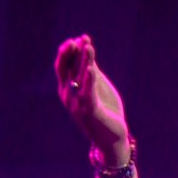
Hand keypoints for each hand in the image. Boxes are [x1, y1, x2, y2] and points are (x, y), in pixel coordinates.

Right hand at [54, 34, 129, 162]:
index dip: (70, 51)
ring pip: (78, 78)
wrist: (112, 139)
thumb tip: (86, 49)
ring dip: (83, 62)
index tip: (80, 38)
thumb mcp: (98, 87)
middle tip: (77, 40)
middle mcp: (68, 96)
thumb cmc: (106, 112)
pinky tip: (91, 69)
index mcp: (68, 89)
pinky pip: (88, 94)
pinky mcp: (90, 112)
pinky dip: (89, 81)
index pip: (64, 66)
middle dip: (71, 54)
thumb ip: (91, 70)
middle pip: (66, 70)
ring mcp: (77, 105)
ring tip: (88, 47)